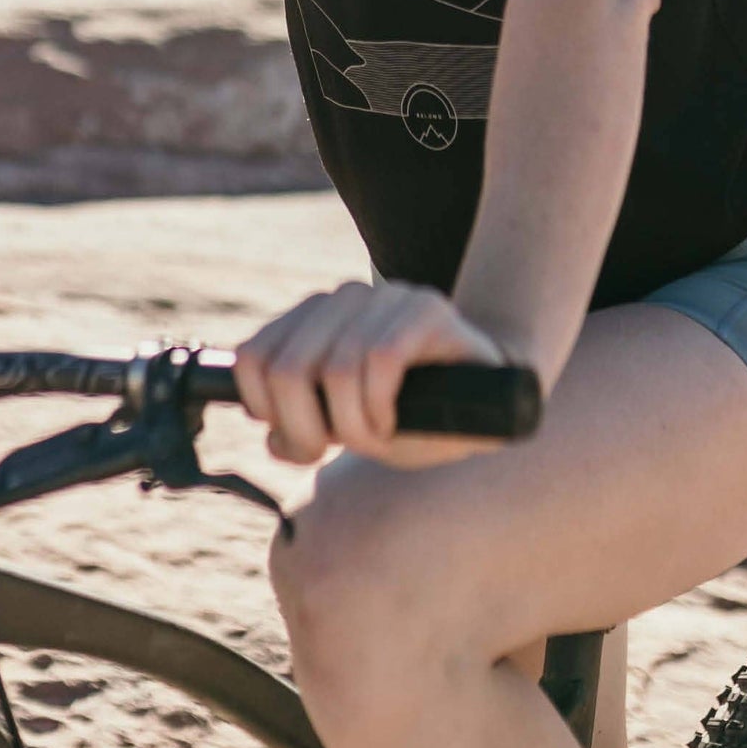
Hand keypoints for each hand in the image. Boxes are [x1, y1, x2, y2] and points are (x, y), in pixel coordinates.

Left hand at [235, 279, 512, 468]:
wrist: (493, 396)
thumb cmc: (417, 413)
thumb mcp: (350, 428)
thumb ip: (305, 429)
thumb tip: (272, 440)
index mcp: (315, 318)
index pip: (253, 355)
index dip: (261, 406)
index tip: (293, 437)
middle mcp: (346, 299)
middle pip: (289, 369)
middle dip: (306, 427)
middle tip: (333, 449)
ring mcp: (387, 298)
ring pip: (335, 369)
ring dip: (352, 425)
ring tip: (376, 438)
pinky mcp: (427, 309)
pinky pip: (381, 360)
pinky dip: (380, 406)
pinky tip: (394, 423)